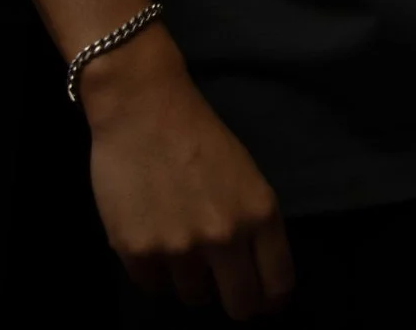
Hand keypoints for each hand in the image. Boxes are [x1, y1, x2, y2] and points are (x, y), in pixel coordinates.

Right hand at [81, 28, 293, 320]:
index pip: (277, 284)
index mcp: (260, 214)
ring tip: (180, 241)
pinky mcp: (138, 251)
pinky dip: (154, 269)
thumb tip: (256, 273)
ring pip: (192, 295)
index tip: (264, 303)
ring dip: (190, 278)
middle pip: (240, 304)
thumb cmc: (199, 137)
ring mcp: (180, 247)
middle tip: (227, 292)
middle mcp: (225, 237)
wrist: (143, 110)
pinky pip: (153, 284)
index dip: (271, 300)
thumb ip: (254, 225)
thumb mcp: (247, 177)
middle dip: (236, 303)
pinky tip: (153, 236)